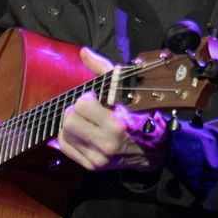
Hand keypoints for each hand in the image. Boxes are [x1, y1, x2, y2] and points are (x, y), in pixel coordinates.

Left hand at [54, 47, 169, 170]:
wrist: (153, 151)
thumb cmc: (138, 116)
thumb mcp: (125, 91)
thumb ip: (102, 70)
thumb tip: (83, 52)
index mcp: (115, 124)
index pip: (82, 105)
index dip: (86, 98)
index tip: (95, 99)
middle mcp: (106, 144)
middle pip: (69, 121)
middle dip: (75, 111)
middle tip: (86, 110)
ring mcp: (98, 158)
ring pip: (63, 134)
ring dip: (70, 123)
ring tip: (84, 121)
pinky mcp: (91, 166)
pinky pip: (64, 147)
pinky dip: (67, 137)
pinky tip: (80, 132)